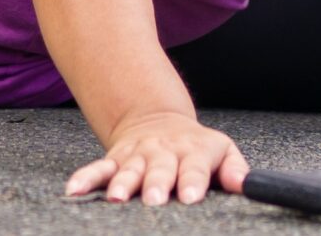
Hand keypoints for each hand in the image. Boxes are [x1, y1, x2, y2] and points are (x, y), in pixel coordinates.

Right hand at [65, 112, 248, 204]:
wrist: (159, 121)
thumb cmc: (196, 147)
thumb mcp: (222, 151)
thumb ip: (235, 169)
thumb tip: (247, 185)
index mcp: (195, 151)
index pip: (196, 166)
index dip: (194, 181)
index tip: (191, 197)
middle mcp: (165, 152)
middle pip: (161, 168)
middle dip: (157, 183)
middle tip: (155, 199)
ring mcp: (138, 155)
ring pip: (129, 169)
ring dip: (123, 182)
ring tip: (118, 198)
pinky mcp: (115, 159)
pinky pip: (98, 168)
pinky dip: (86, 178)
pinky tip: (74, 190)